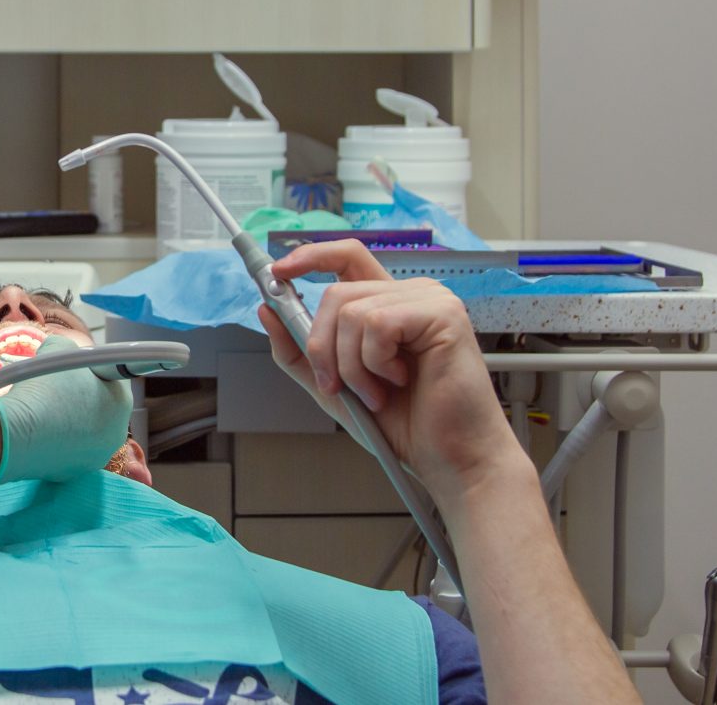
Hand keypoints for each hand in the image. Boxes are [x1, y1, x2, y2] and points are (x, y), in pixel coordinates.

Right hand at [0, 336, 133, 485]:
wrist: (14, 434)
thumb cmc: (42, 390)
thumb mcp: (58, 347)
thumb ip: (69, 346)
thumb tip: (62, 351)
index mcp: (122, 403)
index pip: (112, 376)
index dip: (91, 367)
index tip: (74, 366)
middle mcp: (116, 434)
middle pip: (100, 405)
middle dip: (81, 394)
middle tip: (56, 384)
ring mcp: (94, 458)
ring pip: (83, 429)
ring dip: (68, 416)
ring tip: (43, 406)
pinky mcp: (71, 474)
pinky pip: (66, 448)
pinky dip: (55, 438)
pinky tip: (37, 427)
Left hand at [257, 240, 524, 488]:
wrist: (449, 458)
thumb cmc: (404, 425)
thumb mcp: (335, 388)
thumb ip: (300, 352)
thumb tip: (267, 310)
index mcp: (388, 305)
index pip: (346, 257)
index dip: (310, 257)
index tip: (277, 272)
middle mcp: (409, 294)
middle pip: (336, 292)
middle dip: (322, 346)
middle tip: (338, 386)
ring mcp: (429, 300)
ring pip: (351, 310)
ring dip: (351, 365)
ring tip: (378, 393)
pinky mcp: (442, 313)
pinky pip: (377, 323)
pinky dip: (374, 362)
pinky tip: (399, 381)